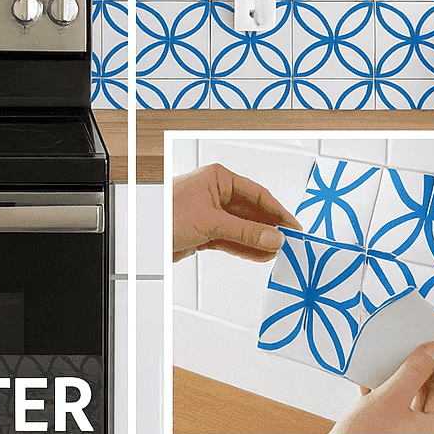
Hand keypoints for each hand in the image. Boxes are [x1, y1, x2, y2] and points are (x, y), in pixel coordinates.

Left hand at [171, 163, 299, 263]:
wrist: (141, 235)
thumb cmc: (164, 214)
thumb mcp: (211, 222)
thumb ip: (245, 231)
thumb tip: (273, 237)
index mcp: (217, 178)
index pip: (257, 193)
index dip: (277, 211)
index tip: (293, 227)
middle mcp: (215, 193)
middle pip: (251, 212)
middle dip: (269, 228)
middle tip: (290, 244)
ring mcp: (210, 214)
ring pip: (243, 228)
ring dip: (259, 240)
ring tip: (279, 253)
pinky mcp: (204, 232)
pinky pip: (232, 239)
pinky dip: (245, 248)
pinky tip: (260, 256)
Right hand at [324, 341, 433, 433]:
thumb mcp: (389, 398)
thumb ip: (413, 370)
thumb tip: (432, 351)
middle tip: (425, 347)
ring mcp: (423, 433)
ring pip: (432, 396)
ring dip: (419, 374)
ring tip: (405, 358)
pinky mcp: (406, 430)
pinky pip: (414, 403)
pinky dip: (404, 386)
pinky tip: (386, 375)